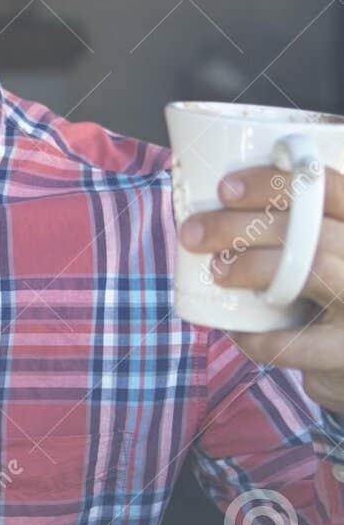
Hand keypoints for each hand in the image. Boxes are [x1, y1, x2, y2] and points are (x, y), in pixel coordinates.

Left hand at [179, 165, 343, 416]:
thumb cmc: (330, 304)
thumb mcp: (327, 257)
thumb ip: (297, 234)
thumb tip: (216, 210)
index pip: (328, 189)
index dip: (276, 183)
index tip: (225, 189)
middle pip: (309, 227)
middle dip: (241, 226)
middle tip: (193, 232)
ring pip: (310, 269)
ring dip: (251, 267)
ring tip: (217, 271)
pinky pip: (296, 341)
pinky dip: (257, 337)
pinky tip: (237, 333)